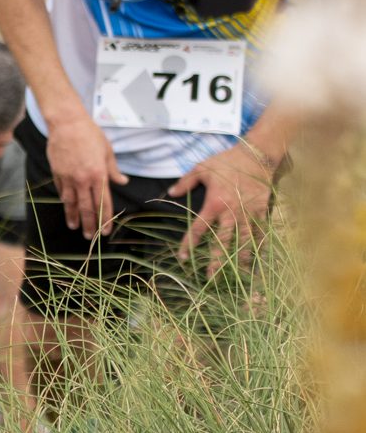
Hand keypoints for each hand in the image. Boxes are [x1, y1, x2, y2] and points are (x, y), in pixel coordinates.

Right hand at [44, 109, 125, 236]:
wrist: (67, 123)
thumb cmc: (90, 134)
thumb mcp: (107, 151)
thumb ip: (113, 170)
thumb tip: (122, 181)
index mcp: (99, 175)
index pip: (103, 203)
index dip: (105, 219)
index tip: (105, 231)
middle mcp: (83, 180)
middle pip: (87, 208)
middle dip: (89, 224)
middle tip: (89, 237)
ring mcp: (68, 178)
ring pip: (71, 203)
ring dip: (73, 216)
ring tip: (74, 227)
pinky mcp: (57, 173)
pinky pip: (62, 191)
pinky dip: (65, 201)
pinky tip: (67, 207)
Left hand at [168, 145, 272, 274]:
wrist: (257, 155)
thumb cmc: (227, 161)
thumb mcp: (202, 168)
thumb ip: (185, 182)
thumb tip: (170, 193)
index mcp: (214, 204)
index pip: (199, 228)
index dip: (189, 244)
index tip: (182, 257)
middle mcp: (232, 213)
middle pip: (223, 242)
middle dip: (217, 261)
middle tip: (210, 278)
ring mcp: (249, 214)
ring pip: (245, 242)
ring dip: (241, 260)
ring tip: (239, 277)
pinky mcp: (263, 212)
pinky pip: (262, 233)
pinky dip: (261, 248)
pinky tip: (260, 262)